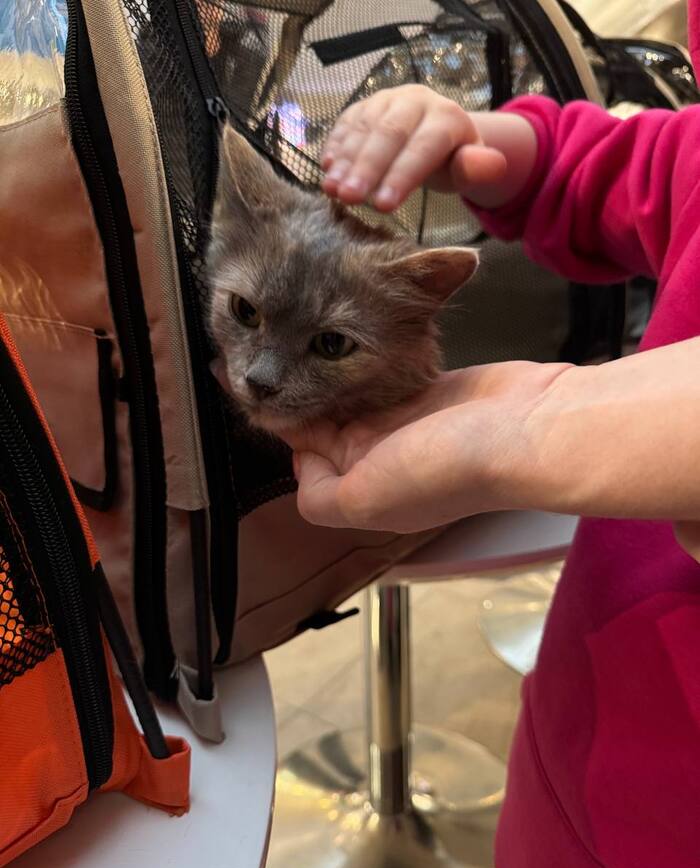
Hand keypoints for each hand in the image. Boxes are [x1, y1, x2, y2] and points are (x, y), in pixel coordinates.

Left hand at [281, 362, 569, 532]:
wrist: (526, 431)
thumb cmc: (445, 468)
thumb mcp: (365, 501)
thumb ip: (320, 495)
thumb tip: (302, 463)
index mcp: (360, 490)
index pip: (306, 460)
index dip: (280, 425)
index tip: (245, 384)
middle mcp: (379, 460)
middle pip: (325, 426)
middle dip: (296, 393)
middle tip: (263, 352)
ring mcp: (404, 423)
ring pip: (350, 397)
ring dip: (325, 372)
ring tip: (292, 336)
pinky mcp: (427, 392)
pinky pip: (382, 378)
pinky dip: (362, 363)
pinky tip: (344, 339)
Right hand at [321, 85, 507, 210]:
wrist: (438, 135)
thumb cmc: (454, 161)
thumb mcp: (474, 170)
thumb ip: (478, 169)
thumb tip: (475, 164)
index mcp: (446, 117)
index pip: (423, 147)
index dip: (401, 176)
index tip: (383, 206)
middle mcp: (415, 101)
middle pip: (388, 134)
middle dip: (367, 168)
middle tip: (349, 198)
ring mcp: (386, 100)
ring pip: (364, 128)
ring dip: (345, 160)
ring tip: (332, 190)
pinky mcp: (364, 107)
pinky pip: (346, 123)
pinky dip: (335, 146)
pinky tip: (326, 169)